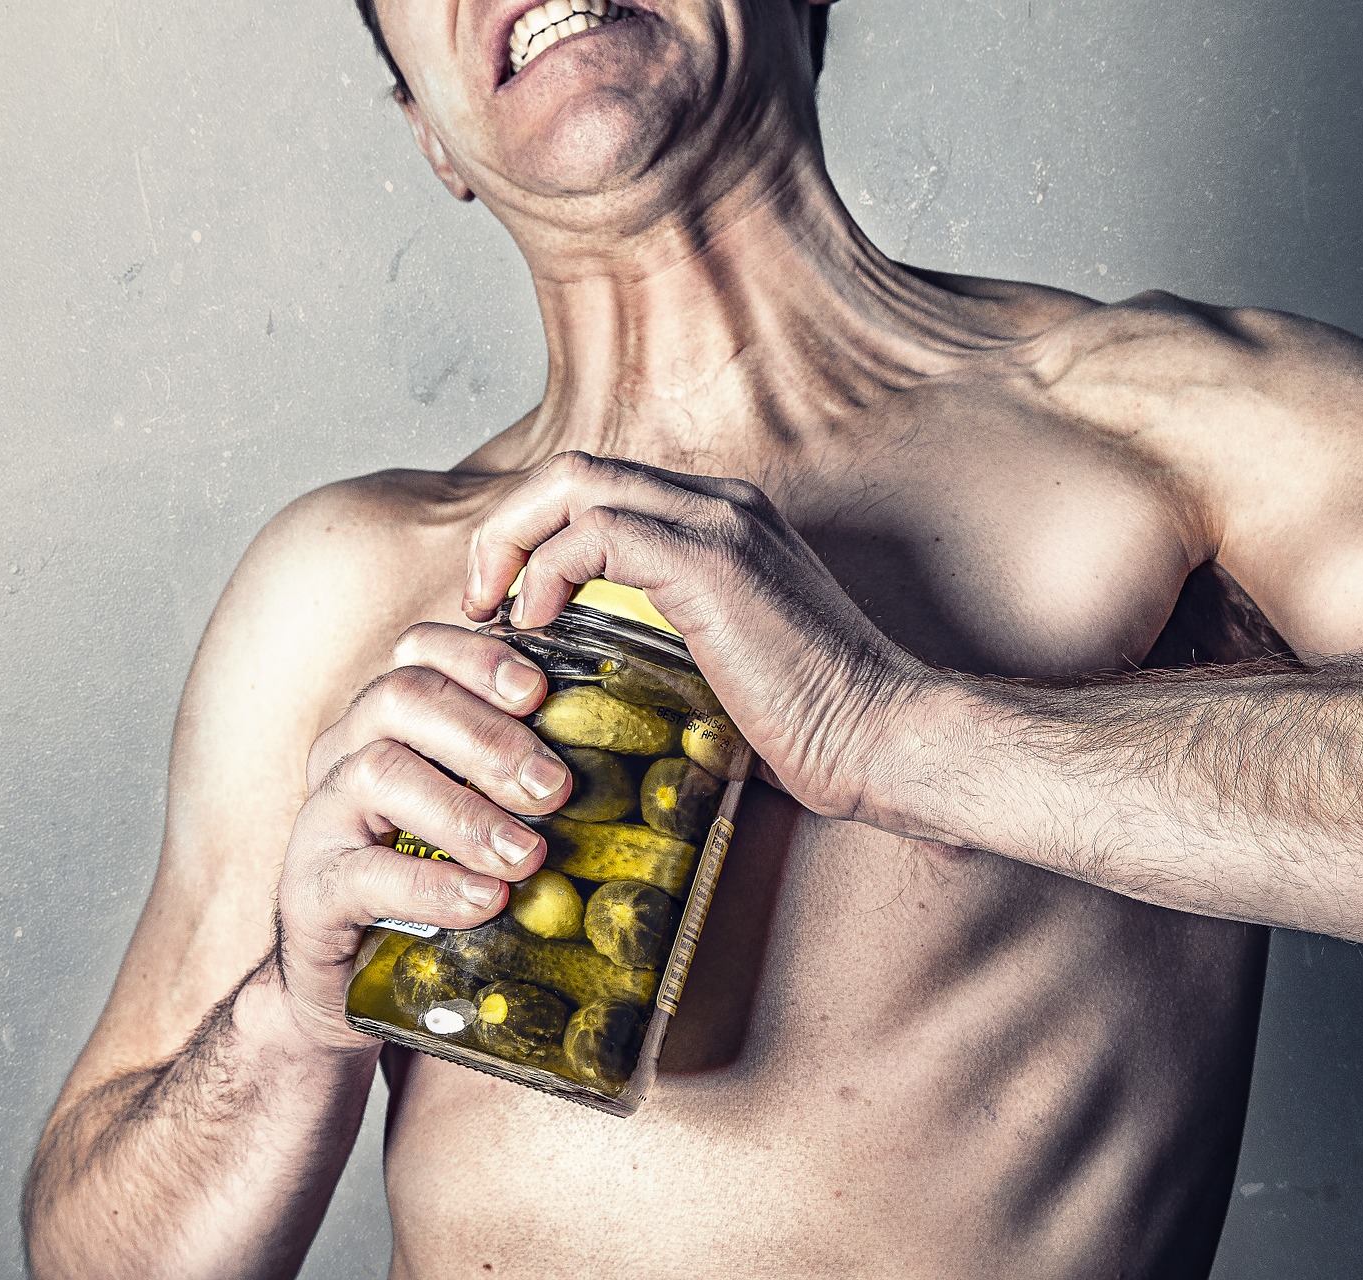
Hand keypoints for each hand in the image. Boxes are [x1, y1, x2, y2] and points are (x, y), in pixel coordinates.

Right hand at [270, 623, 572, 1049]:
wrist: (358, 979)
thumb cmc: (443, 880)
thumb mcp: (487, 813)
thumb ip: (531, 775)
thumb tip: (639, 751)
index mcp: (390, 719)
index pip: (421, 651)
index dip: (480, 656)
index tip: (539, 691)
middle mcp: (347, 751)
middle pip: (402, 697)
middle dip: (489, 736)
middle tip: (557, 787)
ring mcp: (321, 818)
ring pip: (379, 774)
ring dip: (467, 812)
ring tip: (528, 855)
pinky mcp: (310, 890)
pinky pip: (362, 873)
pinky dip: (433, 885)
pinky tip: (486, 901)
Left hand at [462, 451, 937, 829]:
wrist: (881, 735)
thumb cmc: (813, 722)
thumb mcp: (726, 663)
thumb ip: (670, 638)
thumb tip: (603, 669)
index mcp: (726, 520)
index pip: (602, 490)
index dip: (536, 533)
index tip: (507, 604)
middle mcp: (722, 503)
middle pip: (575, 469)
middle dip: (507, 526)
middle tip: (481, 599)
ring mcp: (719, 523)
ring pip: (574, 482)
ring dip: (512, 540)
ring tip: (493, 608)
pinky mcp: (709, 561)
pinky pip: (594, 532)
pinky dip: (547, 568)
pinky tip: (540, 621)